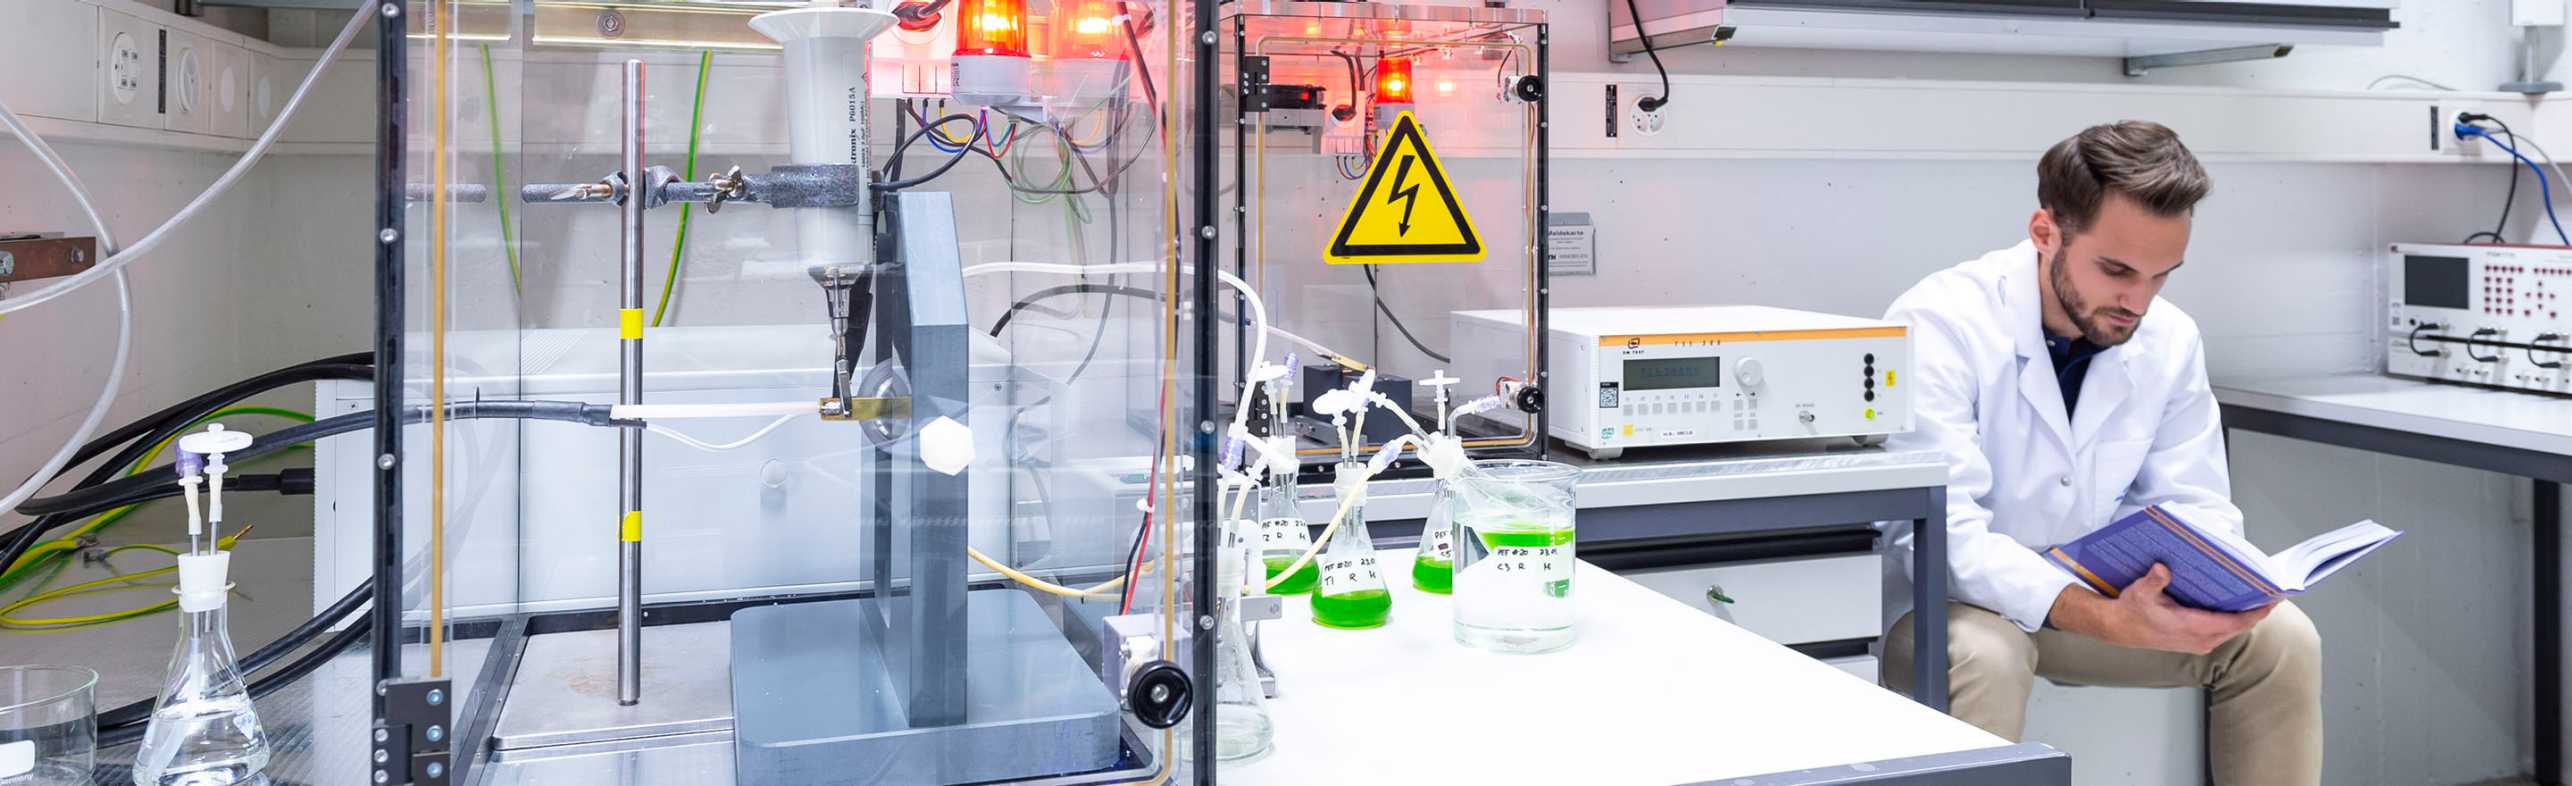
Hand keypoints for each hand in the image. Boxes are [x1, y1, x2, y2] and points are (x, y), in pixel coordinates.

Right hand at [2049, 564, 2272, 654]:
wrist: (2117, 629)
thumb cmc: (2131, 611)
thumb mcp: (2140, 592)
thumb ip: (2154, 581)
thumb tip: (2162, 567)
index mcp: (2192, 628)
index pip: (2235, 623)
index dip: (2257, 612)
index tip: (2273, 600)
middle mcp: (2200, 640)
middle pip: (2239, 627)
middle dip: (2256, 611)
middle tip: (2271, 592)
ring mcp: (2199, 643)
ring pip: (2232, 631)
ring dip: (2245, 616)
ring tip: (2257, 597)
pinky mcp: (2195, 642)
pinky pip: (2223, 632)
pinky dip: (2233, 621)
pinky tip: (2235, 606)